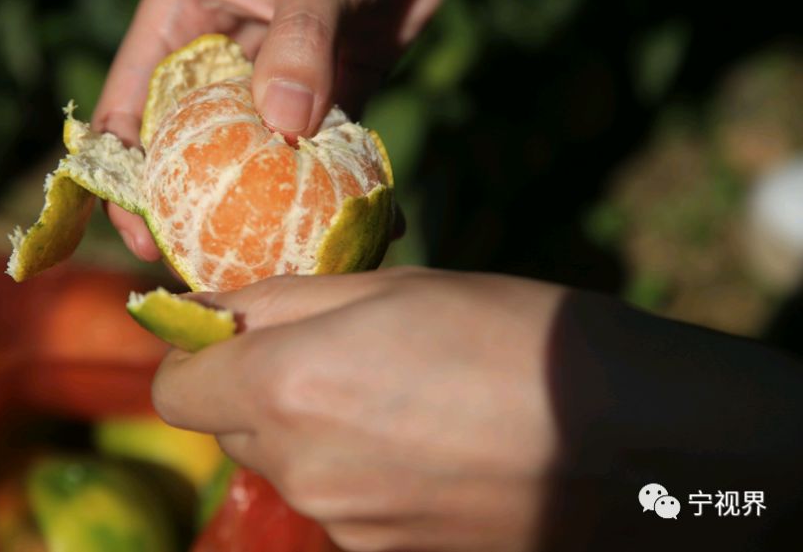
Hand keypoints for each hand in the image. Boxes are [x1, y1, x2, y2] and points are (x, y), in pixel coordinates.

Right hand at [92, 0, 469, 260]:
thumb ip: (298, 44)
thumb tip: (282, 130)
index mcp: (182, 13)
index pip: (132, 103)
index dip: (125, 173)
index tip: (140, 233)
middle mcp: (222, 49)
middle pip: (190, 140)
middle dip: (196, 201)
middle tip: (210, 265)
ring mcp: (277, 71)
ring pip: (256, 151)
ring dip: (266, 200)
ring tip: (275, 260)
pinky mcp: (333, 84)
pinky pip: (321, 144)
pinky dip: (327, 180)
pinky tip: (343, 223)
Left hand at [152, 268, 802, 550]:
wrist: (634, 441)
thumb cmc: (515, 336)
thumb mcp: (393, 285)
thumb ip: (283, 301)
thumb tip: (213, 311)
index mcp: (286, 389)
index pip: (178, 387)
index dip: (200, 354)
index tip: (241, 332)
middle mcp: (300, 471)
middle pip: (235, 427)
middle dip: (265, 387)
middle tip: (343, 351)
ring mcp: (346, 528)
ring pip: (293, 467)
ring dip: (320, 431)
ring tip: (408, 398)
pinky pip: (345, 504)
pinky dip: (366, 474)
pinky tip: (436, 447)